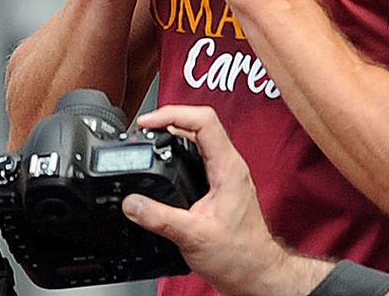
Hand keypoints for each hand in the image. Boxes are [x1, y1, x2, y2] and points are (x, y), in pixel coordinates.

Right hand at [122, 104, 285, 295]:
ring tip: (150, 135)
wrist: (256, 274)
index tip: (148, 122)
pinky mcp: (220, 181)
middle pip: (199, 122)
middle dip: (169, 119)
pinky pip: (199, 151)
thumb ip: (159, 219)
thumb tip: (132, 203)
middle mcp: (229, 164)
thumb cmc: (239, 256)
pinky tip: (165, 156)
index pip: (203, 120)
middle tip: (144, 128)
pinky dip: (178, 147)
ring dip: (174, 131)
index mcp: (228, 167)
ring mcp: (226, 171)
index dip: (173, 114)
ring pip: (199, 136)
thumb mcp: (193, 237)